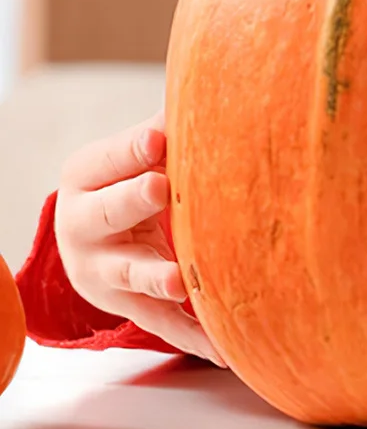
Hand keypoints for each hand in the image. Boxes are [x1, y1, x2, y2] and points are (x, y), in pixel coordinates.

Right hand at [54, 110, 225, 364]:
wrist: (95, 234)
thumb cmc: (131, 175)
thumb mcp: (136, 150)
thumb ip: (168, 123)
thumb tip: (216, 80)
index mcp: (87, 175)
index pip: (109, 158)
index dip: (133, 148)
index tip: (158, 136)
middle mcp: (83, 224)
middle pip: (108, 212)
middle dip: (135, 200)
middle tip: (162, 187)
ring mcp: (101, 271)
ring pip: (127, 275)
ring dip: (156, 278)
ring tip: (180, 281)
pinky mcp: (125, 306)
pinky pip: (159, 322)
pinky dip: (191, 334)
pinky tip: (223, 348)